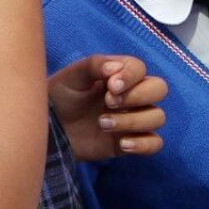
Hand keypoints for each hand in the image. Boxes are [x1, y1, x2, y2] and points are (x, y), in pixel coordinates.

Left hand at [48, 54, 167, 160]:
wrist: (48, 129)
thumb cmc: (60, 97)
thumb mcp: (72, 76)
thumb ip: (95, 65)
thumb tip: (116, 68)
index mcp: (119, 75)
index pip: (140, 68)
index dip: (131, 76)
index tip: (111, 86)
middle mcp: (132, 95)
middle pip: (159, 89)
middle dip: (138, 96)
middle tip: (108, 103)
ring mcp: (133, 119)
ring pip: (157, 116)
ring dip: (133, 120)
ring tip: (102, 124)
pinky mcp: (129, 143)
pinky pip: (154, 143)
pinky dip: (143, 144)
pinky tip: (122, 143)